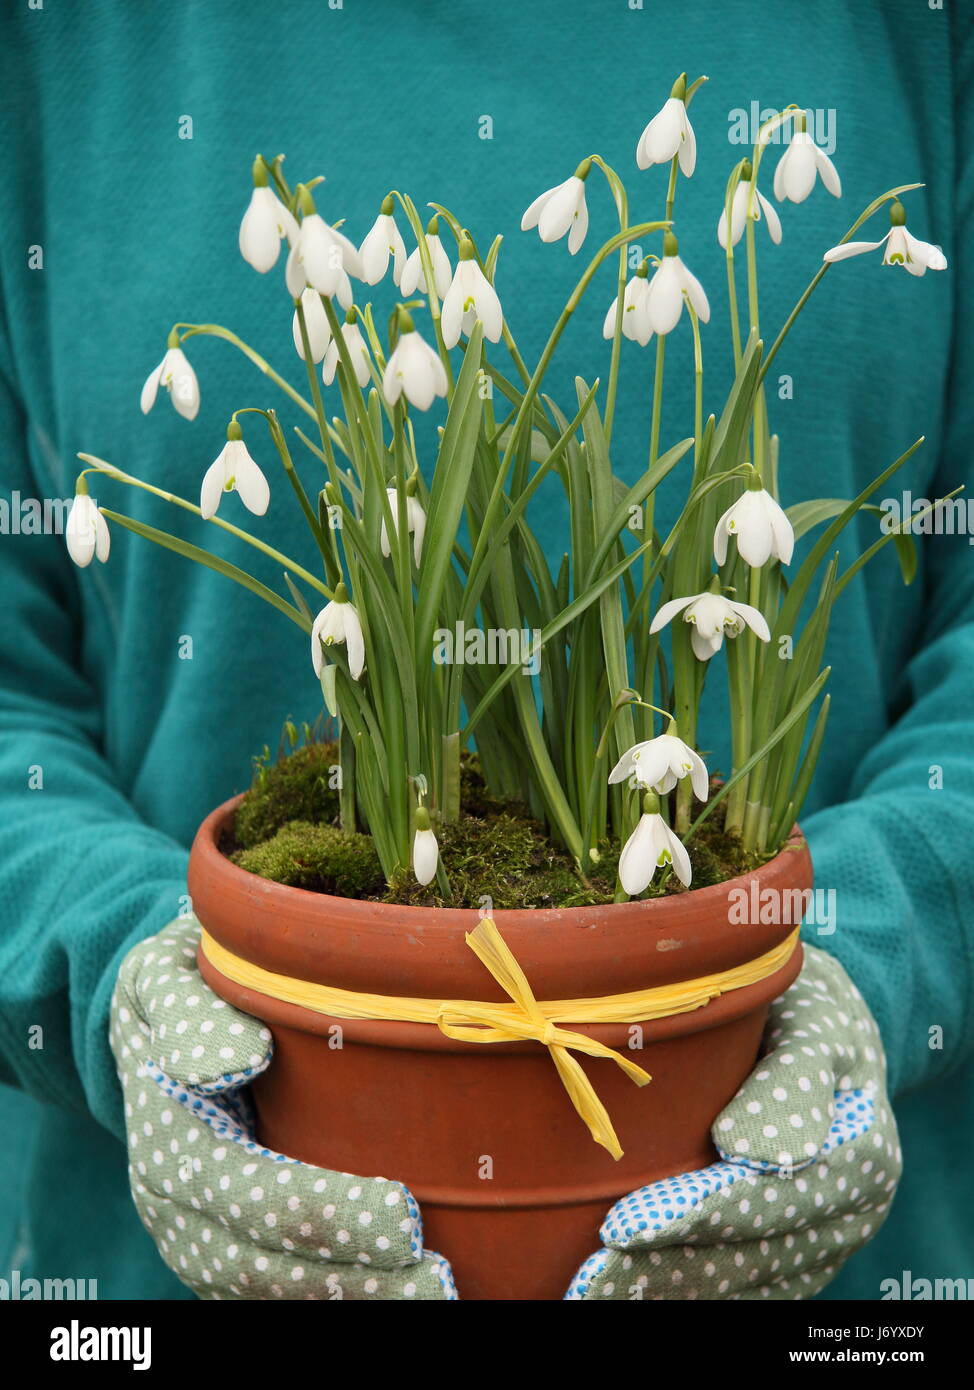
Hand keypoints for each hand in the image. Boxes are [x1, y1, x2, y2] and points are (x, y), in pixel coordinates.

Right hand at [111, 919, 454, 1299]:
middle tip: (439, 1280)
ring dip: (351, 1298)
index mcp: (168, 1140)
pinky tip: (395, 1291)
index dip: (329, 1214)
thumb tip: (237, 1060)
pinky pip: (275, 1292)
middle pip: (266, 1265)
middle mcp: (175, 1207)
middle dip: (354, 1277)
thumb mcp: (169, 977)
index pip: (252, 1195)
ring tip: (433, 1295)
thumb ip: (192, 1015)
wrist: (148, 1023)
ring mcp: (198, 1237)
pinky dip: (333, 1297)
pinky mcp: (225, 1251)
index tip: (405, 1216)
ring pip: (270, 1292)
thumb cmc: (180, 986)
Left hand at [567, 945, 901, 1300]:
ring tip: (592, 1290)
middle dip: (661, 1267)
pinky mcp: (798, 1255)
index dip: (691, 1216)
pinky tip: (630, 1289)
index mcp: (861, 1153)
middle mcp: (850, 1213)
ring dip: (665, 1287)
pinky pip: (742, 1284)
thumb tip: (757, 1155)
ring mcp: (824, 1240)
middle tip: (586, 1278)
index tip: (621, 1226)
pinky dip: (685, 1288)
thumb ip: (792, 1077)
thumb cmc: (806, 1007)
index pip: (762, 1199)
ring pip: (738, 1278)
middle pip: (745, 1252)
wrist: (829, 1027)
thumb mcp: (812, 1016)